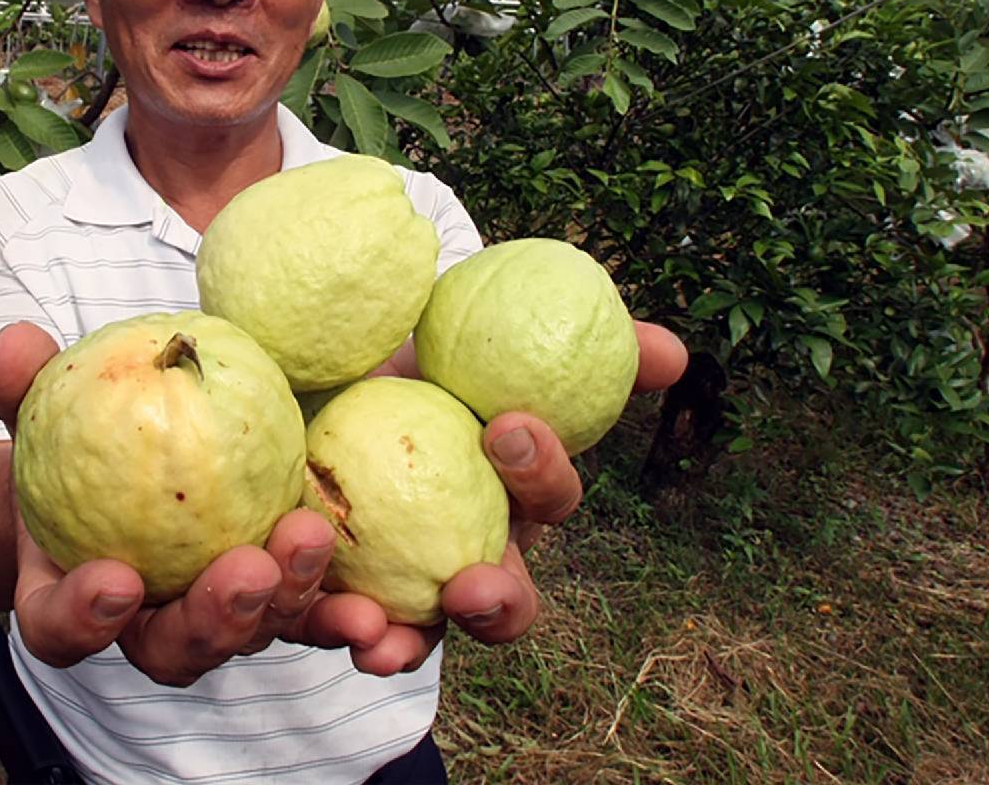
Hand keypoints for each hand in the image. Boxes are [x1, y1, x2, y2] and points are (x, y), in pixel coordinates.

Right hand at [0, 322, 341, 686]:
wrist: (139, 442)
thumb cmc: (75, 429)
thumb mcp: (43, 399)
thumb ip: (22, 380)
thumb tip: (14, 346)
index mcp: (68, 594)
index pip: (59, 626)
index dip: (81, 618)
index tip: (116, 580)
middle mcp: (144, 624)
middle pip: (172, 649)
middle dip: (214, 621)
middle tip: (247, 572)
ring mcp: (216, 616)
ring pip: (252, 633)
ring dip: (290, 605)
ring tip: (312, 542)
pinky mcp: (277, 594)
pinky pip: (311, 609)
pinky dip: (342, 609)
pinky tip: (376, 593)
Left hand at [292, 319, 691, 674]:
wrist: (322, 379)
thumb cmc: (424, 371)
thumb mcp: (484, 344)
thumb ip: (576, 345)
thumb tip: (673, 350)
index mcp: (513, 503)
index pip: (546, 501)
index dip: (540, 471)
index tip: (506, 425)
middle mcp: (466, 560)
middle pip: (500, 606)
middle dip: (494, 606)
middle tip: (470, 585)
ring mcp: (401, 590)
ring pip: (417, 638)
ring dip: (403, 643)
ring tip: (374, 632)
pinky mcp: (329, 593)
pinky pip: (329, 625)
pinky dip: (325, 627)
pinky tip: (315, 615)